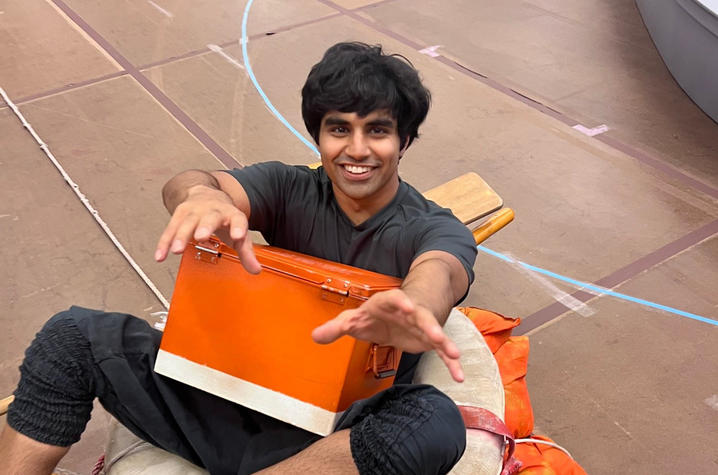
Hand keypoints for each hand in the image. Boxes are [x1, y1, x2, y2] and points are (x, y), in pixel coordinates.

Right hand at [154, 185, 260, 273]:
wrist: (206, 193)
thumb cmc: (224, 217)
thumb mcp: (238, 230)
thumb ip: (246, 251)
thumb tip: (256, 270)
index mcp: (231, 214)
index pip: (237, 219)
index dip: (238, 227)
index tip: (238, 236)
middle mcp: (213, 210)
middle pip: (209, 217)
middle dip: (205, 226)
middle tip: (201, 236)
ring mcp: (195, 210)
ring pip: (187, 222)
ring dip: (180, 236)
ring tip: (176, 250)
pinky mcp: (180, 213)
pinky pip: (170, 228)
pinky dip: (164, 242)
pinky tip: (160, 256)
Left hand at [312, 289, 463, 381]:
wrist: (396, 312)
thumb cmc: (373, 315)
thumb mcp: (353, 320)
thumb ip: (336, 328)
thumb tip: (314, 336)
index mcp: (388, 304)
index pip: (394, 299)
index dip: (400, 302)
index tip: (406, 306)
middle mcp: (409, 313)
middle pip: (420, 316)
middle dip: (429, 323)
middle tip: (436, 333)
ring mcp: (421, 326)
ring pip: (435, 333)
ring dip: (444, 343)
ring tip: (454, 355)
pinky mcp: (428, 340)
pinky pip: (442, 351)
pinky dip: (450, 362)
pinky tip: (459, 376)